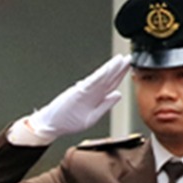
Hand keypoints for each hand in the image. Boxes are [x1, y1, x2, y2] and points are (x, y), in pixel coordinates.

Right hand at [17, 53, 132, 145]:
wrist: (51, 124)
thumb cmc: (68, 121)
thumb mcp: (92, 117)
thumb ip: (105, 106)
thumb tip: (118, 94)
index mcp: (96, 98)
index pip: (112, 84)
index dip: (121, 75)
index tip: (130, 66)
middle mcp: (92, 92)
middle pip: (109, 78)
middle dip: (119, 68)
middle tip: (129, 57)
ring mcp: (85, 91)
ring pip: (101, 78)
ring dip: (111, 69)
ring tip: (120, 59)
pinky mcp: (78, 92)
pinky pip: (91, 83)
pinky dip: (99, 76)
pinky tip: (107, 70)